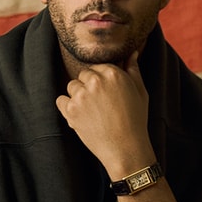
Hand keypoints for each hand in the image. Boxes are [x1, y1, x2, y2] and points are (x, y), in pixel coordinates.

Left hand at [55, 52, 154, 176]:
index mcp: (113, 73)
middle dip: (89, 87)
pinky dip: (67, 108)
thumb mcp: (140, 92)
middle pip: (83, 75)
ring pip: (72, 87)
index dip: (101, 81)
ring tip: (92, 112)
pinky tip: (80, 116)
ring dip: (78, 97)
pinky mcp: (71, 110)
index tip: (107, 95)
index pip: (98, 67)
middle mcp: (95, 81)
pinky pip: (60, 100)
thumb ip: (133, 70)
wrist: (126, 148)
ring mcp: (81, 95)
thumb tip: (132, 52)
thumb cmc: (136, 120)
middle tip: (100, 106)